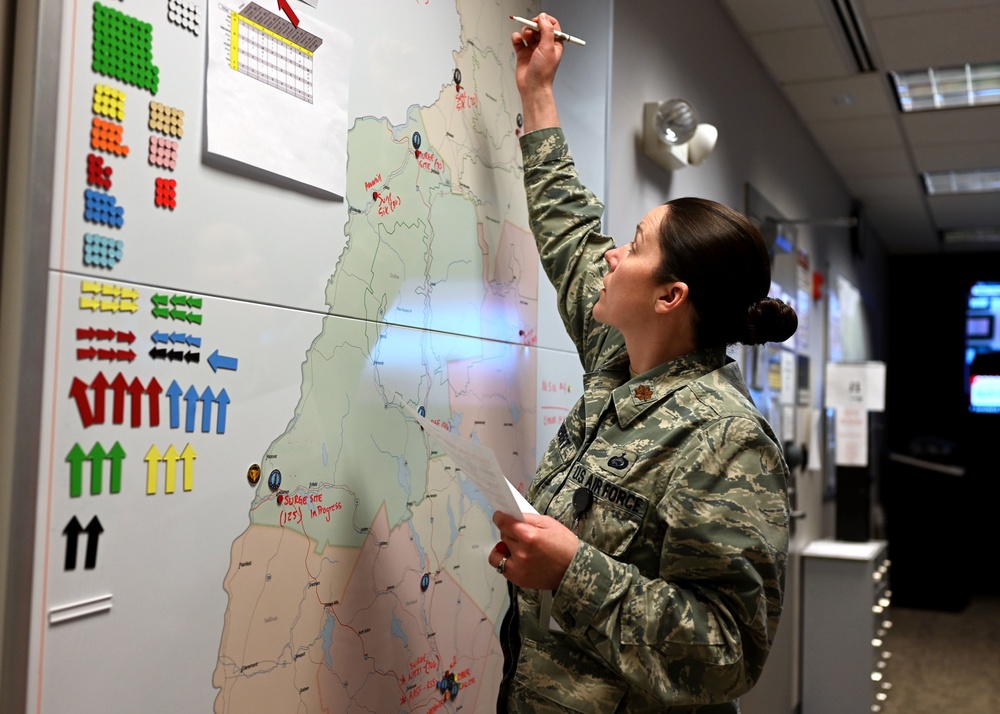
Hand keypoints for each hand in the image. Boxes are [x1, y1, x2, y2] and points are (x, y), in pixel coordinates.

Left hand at [488, 510, 578, 589]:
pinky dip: (506, 561)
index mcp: (529, 537)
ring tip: (515, 548)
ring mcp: (518, 568)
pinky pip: (501, 567)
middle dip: (509, 532)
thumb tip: (512, 516)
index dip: (500, 517)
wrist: (574, 569)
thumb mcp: (549, 524)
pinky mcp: (518, 579)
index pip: (503, 524)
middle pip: (503, 536)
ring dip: (504, 548)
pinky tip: (516, 559)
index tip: (500, 516)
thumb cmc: (565, 547)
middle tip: (520, 534)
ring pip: (497, 553)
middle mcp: (521, 553)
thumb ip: (528, 518)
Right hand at [511, 13, 562, 131]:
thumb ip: (547, 30)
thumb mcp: (548, 48)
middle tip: (530, 30)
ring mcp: (533, 48)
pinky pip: (518, 40)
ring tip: (525, 38)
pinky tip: (517, 40)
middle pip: (538, 27)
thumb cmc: (543, 73)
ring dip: (525, 32)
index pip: (551, 25)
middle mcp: (544, 45)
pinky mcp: (523, 53)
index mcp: (554, 43)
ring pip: (528, 32)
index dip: (544, 20)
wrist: (532, 87)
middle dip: (533, 26)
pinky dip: (516, 38)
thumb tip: (543, 17)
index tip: (538, 21)